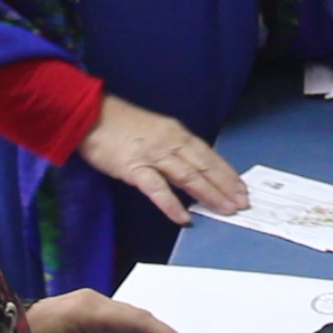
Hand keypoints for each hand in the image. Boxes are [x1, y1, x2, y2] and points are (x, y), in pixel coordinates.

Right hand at [77, 95, 248, 225]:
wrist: (89, 114)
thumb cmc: (120, 124)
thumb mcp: (155, 131)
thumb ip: (173, 149)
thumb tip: (191, 170)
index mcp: (176, 133)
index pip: (208, 155)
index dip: (226, 172)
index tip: (241, 187)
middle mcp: (170, 142)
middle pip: (204, 166)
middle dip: (226, 185)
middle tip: (242, 202)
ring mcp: (152, 155)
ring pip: (188, 176)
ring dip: (209, 194)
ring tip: (225, 209)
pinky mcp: (133, 168)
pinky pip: (157, 188)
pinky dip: (172, 204)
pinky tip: (184, 218)